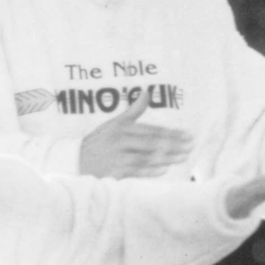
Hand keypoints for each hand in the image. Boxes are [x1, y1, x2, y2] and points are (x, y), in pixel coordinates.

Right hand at [77, 97, 191, 178]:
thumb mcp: (113, 124)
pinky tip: (164, 169)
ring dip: (166, 158)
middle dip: (173, 145)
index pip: (151, 130)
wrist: (74, 162)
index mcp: (121, 128)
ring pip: (146, 157)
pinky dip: (150, 171)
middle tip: (190, 146)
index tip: (188, 135)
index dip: (171, 133)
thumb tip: (146, 92)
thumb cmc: (98, 143)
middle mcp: (118, 141)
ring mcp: (115, 157)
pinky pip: (135, 171)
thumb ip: (133, 111)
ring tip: (183, 157)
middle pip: (151, 143)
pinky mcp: (112, 172)